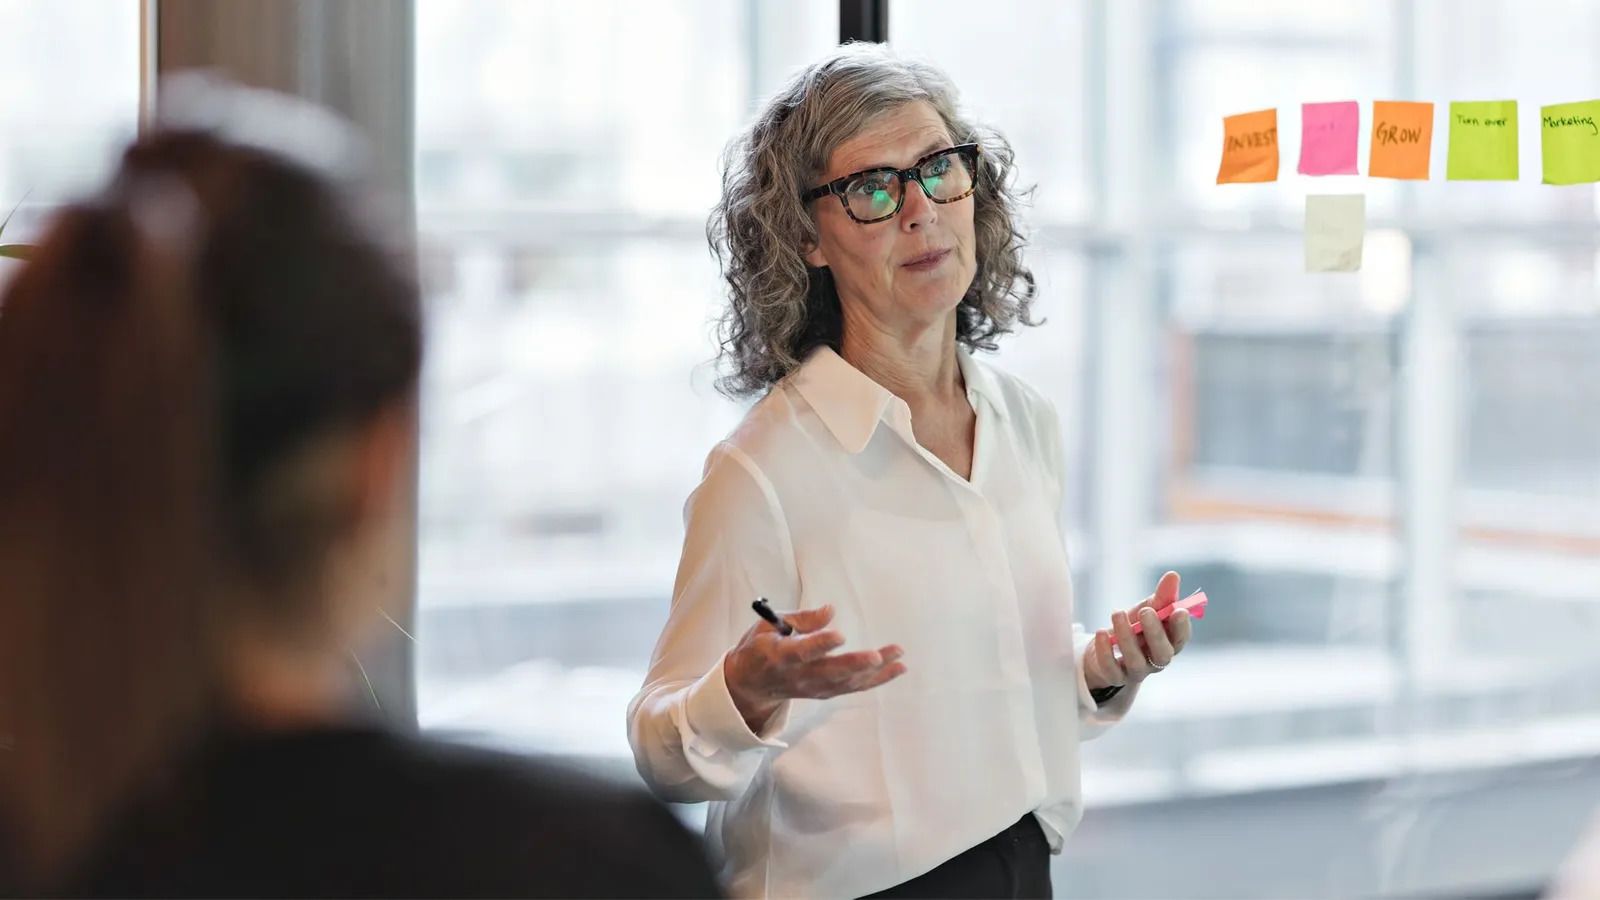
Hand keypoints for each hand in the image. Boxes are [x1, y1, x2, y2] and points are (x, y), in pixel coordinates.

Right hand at [724, 604, 905, 731]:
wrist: (749, 684)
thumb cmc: (761, 647)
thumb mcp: (769, 625)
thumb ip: (802, 619)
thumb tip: (831, 611)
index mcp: (779, 656)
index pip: (802, 652)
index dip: (820, 645)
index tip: (839, 635)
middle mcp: (798, 676)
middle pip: (829, 673)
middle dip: (855, 665)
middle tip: (877, 656)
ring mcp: (813, 688)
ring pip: (847, 683)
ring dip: (875, 672)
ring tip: (898, 656)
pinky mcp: (825, 693)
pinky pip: (853, 688)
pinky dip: (877, 680)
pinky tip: (897, 668)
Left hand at [1082, 570, 1191, 691]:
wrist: (1105, 646)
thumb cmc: (1134, 626)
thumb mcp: (1147, 609)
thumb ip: (1161, 596)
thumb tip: (1173, 575)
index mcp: (1169, 643)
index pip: (1181, 639)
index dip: (1182, 627)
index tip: (1178, 610)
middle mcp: (1156, 660)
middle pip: (1163, 653)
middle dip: (1156, 632)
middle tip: (1147, 611)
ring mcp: (1137, 671)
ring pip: (1136, 661)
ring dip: (1127, 637)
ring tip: (1117, 613)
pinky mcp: (1115, 677)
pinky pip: (1112, 669)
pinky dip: (1106, 651)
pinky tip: (1101, 632)